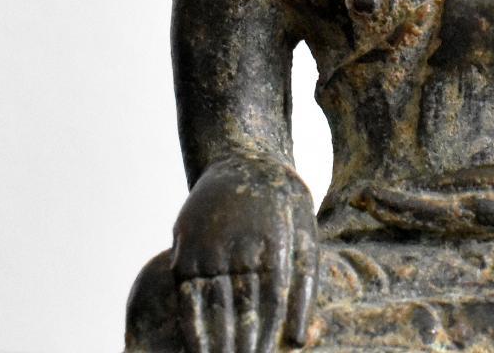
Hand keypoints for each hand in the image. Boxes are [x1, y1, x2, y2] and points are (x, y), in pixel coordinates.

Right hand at [172, 157, 317, 351]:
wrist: (241, 158)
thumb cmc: (282, 200)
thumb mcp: (307, 228)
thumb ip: (307, 281)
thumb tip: (299, 340)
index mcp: (274, 239)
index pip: (273, 300)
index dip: (269, 335)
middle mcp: (240, 243)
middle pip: (242, 308)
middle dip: (244, 347)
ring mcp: (209, 244)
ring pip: (213, 306)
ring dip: (217, 344)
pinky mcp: (186, 246)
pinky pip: (186, 295)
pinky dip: (190, 326)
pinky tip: (197, 350)